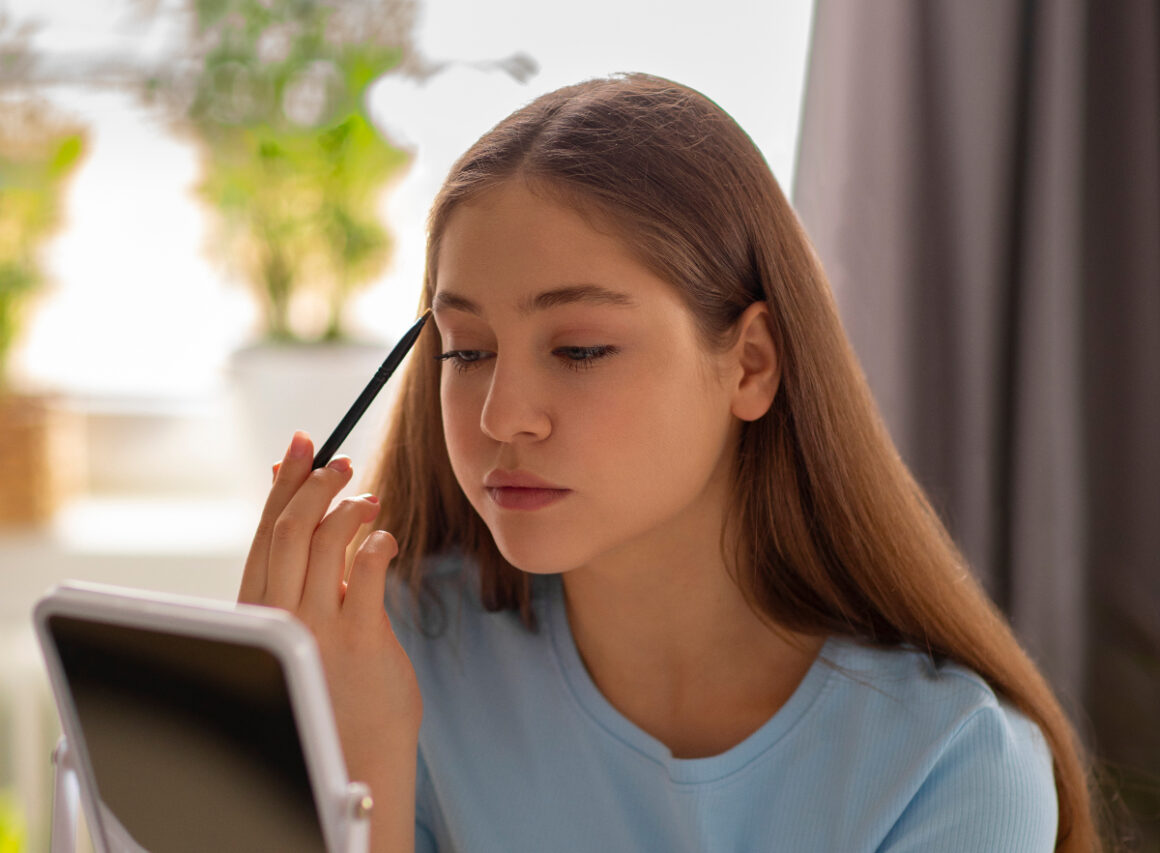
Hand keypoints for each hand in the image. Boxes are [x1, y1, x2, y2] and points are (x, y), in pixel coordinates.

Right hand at [239, 430, 422, 778]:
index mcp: (259, 612)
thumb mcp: (305, 628)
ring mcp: (317, 627)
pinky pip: (366, 570)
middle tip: (341, 464)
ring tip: (369, 499)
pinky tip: (386, 538)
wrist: (354, 754)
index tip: (302, 446)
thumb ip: (306, 573)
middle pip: (290, 529)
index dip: (285, 483)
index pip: (266, 532)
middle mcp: (279, 616)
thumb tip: (306, 510)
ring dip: (348, 509)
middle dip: (315, 484)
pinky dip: (377, 542)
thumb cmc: (332, 687)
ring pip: (323, 541)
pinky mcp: (359, 638)